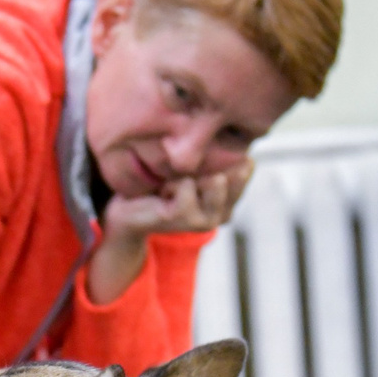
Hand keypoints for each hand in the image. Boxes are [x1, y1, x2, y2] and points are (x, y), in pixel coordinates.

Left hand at [102, 163, 252, 242]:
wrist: (129, 213)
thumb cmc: (162, 187)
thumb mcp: (196, 170)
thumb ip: (220, 164)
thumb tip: (248, 160)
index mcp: (230, 202)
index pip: (245, 168)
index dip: (220, 157)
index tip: (196, 170)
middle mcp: (223, 215)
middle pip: (229, 171)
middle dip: (201, 167)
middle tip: (180, 182)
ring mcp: (206, 220)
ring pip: (211, 178)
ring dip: (185, 176)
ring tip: (172, 188)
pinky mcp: (186, 218)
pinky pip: (186, 184)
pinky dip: (170, 183)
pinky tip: (163, 196)